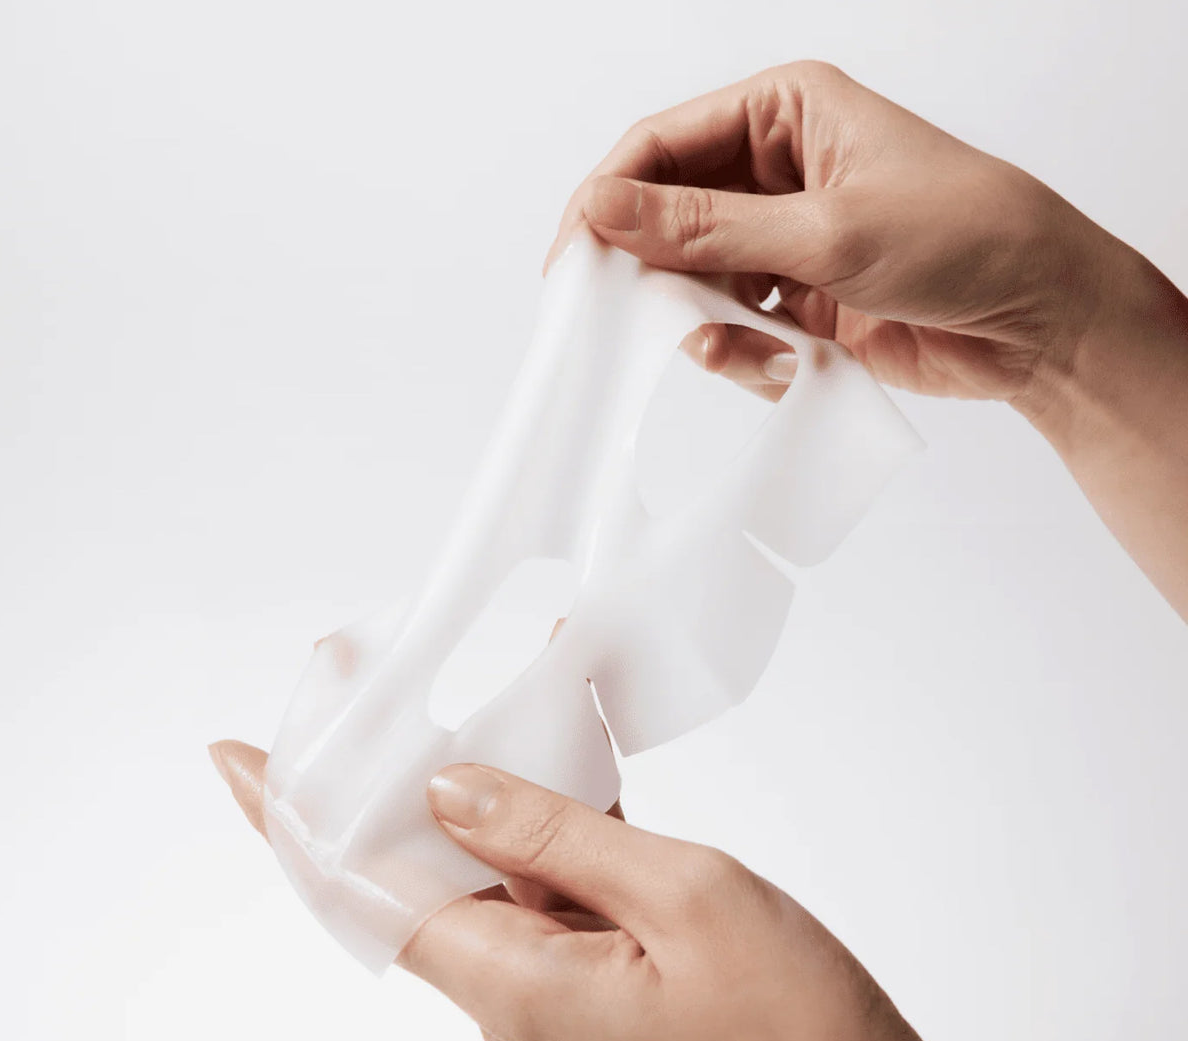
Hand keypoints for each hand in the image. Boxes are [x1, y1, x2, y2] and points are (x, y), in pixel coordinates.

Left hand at [210, 743, 1119, 1040]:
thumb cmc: (801, 1036)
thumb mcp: (681, 895)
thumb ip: (555, 836)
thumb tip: (451, 788)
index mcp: (513, 987)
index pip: (360, 890)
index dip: (289, 817)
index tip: (235, 756)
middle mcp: (515, 1002)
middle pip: (417, 876)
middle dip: (387, 782)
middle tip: (373, 689)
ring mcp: (560, 1001)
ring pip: (491, 879)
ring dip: (486, 797)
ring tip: (491, 706)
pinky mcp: (605, 996)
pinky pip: (553, 899)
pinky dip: (553, 831)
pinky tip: (573, 767)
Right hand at [548, 60, 1138, 412]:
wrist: (1036, 320)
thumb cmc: (962, 236)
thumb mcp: (823, 230)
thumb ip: (705, 228)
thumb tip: (604, 209)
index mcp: (784, 114)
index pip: (662, 147)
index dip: (608, 201)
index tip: (572, 261)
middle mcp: (777, 171)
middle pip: (669, 218)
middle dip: (657, 274)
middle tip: (634, 320)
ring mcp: (785, 238)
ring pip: (696, 281)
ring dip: (707, 323)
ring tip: (750, 346)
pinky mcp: (798, 298)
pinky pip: (734, 326)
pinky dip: (745, 352)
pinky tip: (787, 360)